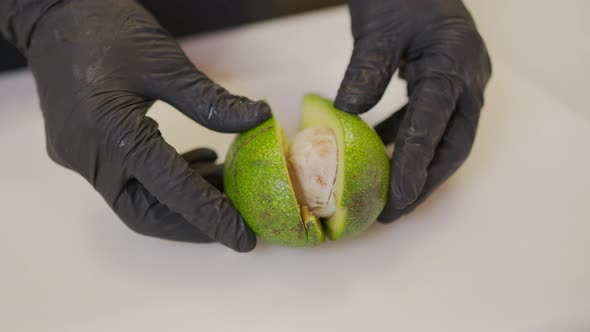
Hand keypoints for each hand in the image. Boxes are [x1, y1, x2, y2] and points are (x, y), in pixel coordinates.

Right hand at [1, 0, 269, 251]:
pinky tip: (197, 162)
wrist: (55, 14)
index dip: (210, 216)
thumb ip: (211, 101)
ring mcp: (80, 155)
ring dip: (181, 200)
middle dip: (193, 222)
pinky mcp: (81, 148)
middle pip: (145, 211)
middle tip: (235, 220)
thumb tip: (258, 120)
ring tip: (225, 185)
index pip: (170, 190)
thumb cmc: (108, 30)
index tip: (243, 238)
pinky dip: (163, 181)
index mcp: (111, 133)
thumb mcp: (166, 63)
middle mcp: (90, 156)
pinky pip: (125, 179)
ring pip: (135, 199)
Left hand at [336, 0, 491, 222]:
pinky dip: (410, 138)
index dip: (416, 167)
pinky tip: (382, 147)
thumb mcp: (378, 29)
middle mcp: (466, 79)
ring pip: (446, 136)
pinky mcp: (446, 79)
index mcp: (453, 66)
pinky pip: (431, 118)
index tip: (397, 200)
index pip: (434, 127)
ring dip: (420, 165)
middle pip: (453, 145)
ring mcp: (461, 80)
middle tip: (397, 210)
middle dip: (426, 181)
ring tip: (390, 191)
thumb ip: (366, 70)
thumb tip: (346, 113)